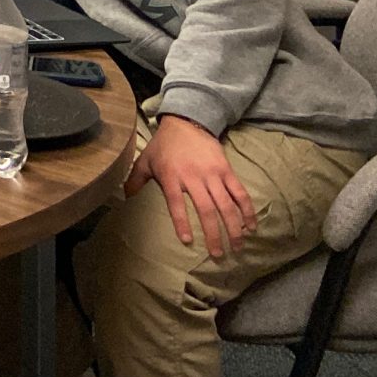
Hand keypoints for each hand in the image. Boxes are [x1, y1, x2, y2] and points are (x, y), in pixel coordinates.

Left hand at [124, 114, 255, 257]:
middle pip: (206, 209)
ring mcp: (212, 173)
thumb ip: (136, 179)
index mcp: (171, 176)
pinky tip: (251, 226)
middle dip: (213, 234)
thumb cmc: (164, 145)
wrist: (186, 122)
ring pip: (226, 204)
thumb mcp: (146, 160)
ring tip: (237, 246)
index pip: (176, 203)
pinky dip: (247, 210)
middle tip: (218, 255)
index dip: (182, 222)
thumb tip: (125, 196)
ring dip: (233, 227)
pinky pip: (239, 192)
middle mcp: (193, 176)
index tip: (187, 241)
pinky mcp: (226, 169)